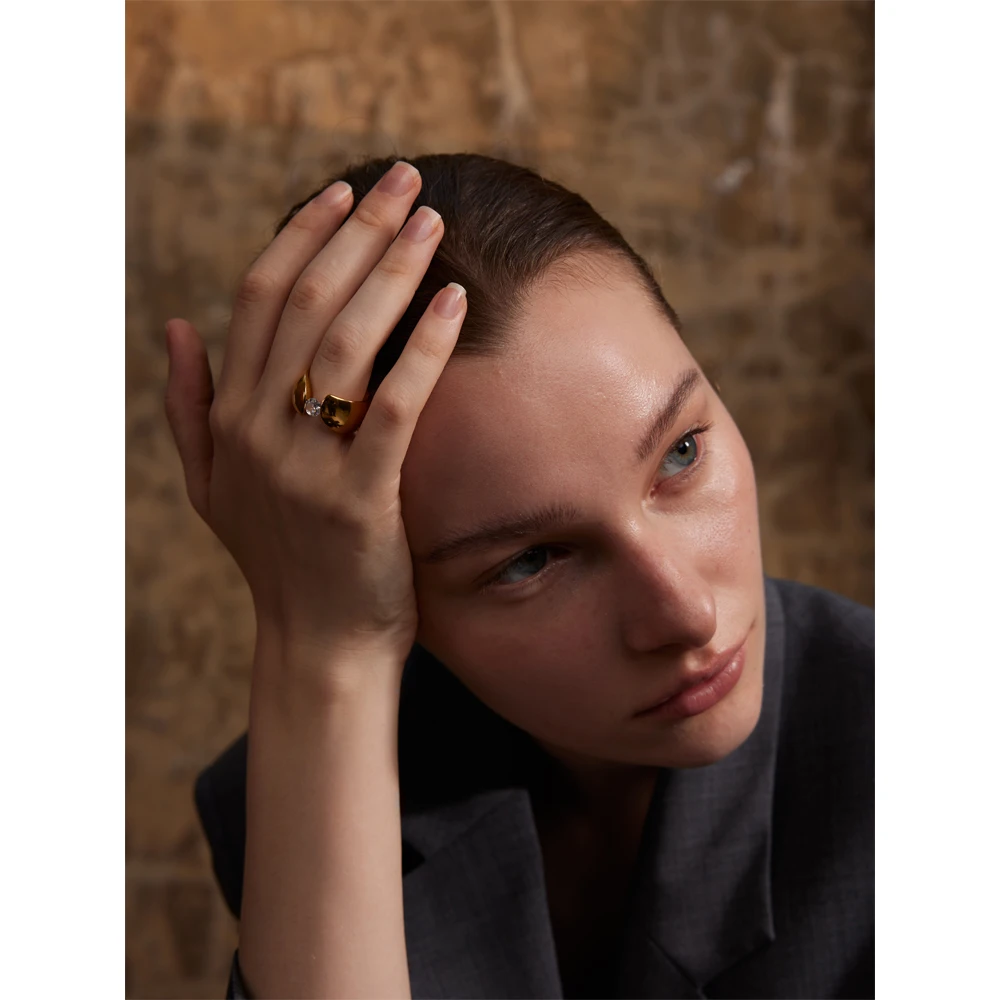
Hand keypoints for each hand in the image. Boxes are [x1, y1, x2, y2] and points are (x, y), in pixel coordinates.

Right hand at [163, 161, 465, 682]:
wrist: (317, 643)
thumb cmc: (279, 559)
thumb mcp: (213, 485)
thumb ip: (187, 405)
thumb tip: (174, 326)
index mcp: (228, 417)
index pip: (258, 300)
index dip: (302, 237)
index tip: (343, 193)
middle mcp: (257, 431)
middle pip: (305, 303)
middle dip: (358, 232)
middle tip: (404, 181)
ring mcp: (304, 466)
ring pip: (345, 343)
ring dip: (391, 272)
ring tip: (432, 221)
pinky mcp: (359, 500)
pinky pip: (393, 407)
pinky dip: (424, 348)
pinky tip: (454, 301)